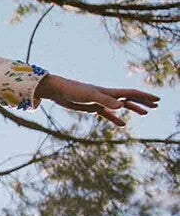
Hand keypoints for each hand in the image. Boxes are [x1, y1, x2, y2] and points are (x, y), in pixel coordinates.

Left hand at [36, 74, 159, 126]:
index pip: (131, 94)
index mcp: (108, 92)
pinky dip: (115, 118)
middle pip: (129, 99)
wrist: (57, 91)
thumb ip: (106, 101)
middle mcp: (106, 96)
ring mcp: (100, 102)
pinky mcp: (91, 107)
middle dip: (143, 101)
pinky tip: (122, 124)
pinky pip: (107, 114)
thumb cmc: (73, 91)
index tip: (157, 100)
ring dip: (133, 109)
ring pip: (120, 106)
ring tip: (145, 113)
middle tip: (156, 105)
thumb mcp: (90, 96)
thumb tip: (122, 107)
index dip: (144, 97)